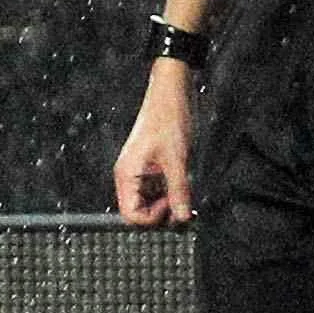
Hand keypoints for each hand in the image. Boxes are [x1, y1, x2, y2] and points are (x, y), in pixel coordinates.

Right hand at [115, 62, 194, 223]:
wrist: (172, 93)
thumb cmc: (169, 119)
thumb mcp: (178, 159)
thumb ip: (179, 190)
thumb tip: (183, 218)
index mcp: (127, 175)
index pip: (130, 215)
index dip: (153, 218)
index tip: (173, 206)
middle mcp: (129, 176)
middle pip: (139, 211)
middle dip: (161, 212)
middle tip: (184, 205)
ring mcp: (140, 171)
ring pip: (150, 201)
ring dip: (168, 202)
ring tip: (187, 195)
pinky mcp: (152, 166)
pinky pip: (157, 188)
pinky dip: (171, 191)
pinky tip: (185, 186)